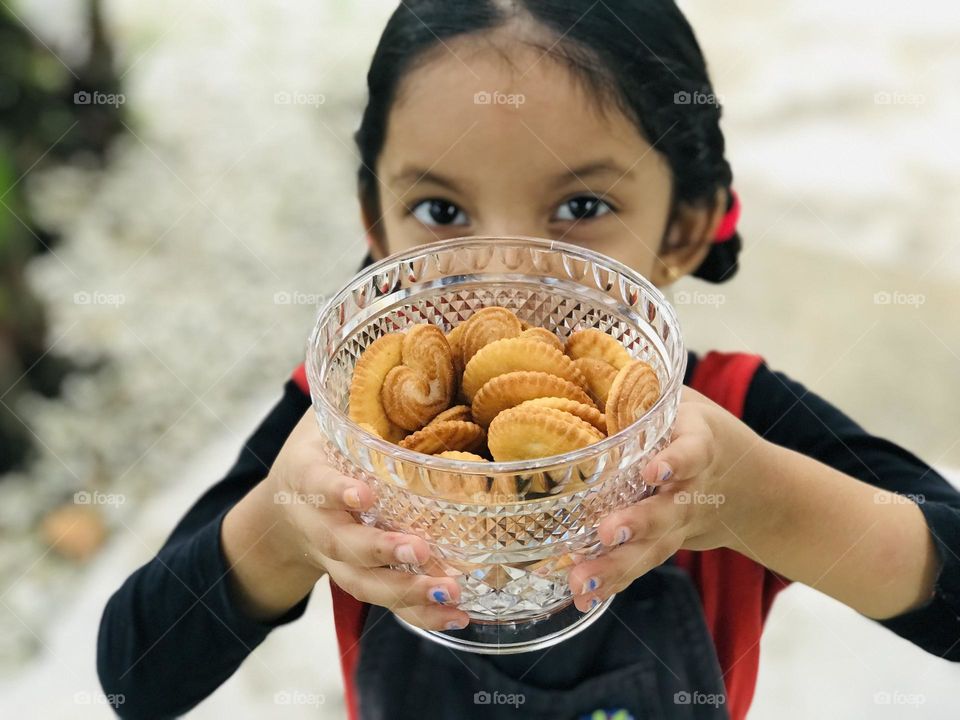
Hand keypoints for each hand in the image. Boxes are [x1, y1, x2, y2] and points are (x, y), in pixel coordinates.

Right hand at [224, 409, 469, 630]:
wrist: (288, 509)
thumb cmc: (322, 451)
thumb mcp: (328, 418)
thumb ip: (359, 393)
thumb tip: (413, 332)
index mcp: (308, 475)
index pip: (316, 483)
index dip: (336, 491)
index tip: (362, 493)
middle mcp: (319, 523)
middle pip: (343, 545)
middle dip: (380, 551)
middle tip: (419, 551)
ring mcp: (337, 559)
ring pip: (365, 584)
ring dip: (407, 592)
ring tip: (450, 591)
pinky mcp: (360, 580)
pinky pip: (387, 604)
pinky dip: (420, 612)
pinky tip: (458, 612)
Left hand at [566, 387, 765, 611]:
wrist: (754, 488)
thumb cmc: (701, 432)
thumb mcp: (685, 402)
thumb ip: (645, 387)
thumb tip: (575, 346)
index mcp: (699, 447)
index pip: (690, 453)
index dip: (674, 462)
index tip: (655, 470)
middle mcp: (689, 491)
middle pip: (667, 511)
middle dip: (639, 524)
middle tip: (608, 532)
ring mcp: (678, 524)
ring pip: (650, 549)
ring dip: (616, 566)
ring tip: (582, 581)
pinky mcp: (664, 546)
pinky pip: (639, 565)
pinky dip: (612, 583)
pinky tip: (582, 596)